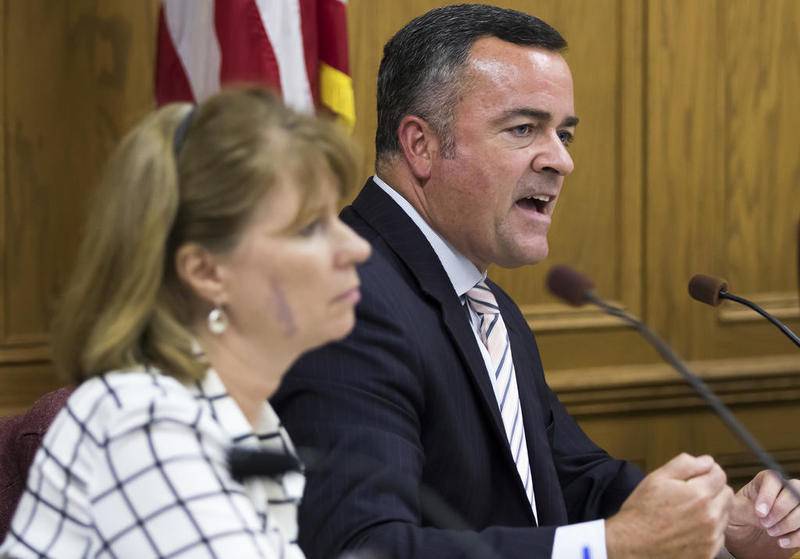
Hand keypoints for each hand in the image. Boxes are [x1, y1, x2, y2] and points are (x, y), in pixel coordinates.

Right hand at [606, 453, 733, 558]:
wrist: (632, 546)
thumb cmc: (641, 513)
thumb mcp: (656, 478)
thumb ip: (684, 464)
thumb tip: (706, 461)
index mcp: (699, 494)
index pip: (720, 475)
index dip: (708, 471)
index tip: (698, 475)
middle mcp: (710, 516)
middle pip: (727, 494)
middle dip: (714, 489)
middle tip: (692, 493)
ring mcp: (711, 537)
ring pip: (725, 514)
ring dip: (713, 509)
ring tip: (689, 512)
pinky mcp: (709, 552)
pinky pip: (719, 535)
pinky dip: (710, 529)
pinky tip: (690, 528)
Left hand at [724, 470, 799, 558]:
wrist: (749, 534)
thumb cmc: (740, 516)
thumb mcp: (734, 512)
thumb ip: (744, 509)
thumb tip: (761, 515)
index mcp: (765, 480)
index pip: (772, 479)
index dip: (768, 496)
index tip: (760, 513)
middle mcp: (785, 488)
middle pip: (793, 492)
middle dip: (780, 511)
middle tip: (765, 524)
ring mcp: (797, 504)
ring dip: (789, 524)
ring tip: (771, 533)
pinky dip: (797, 536)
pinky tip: (782, 542)